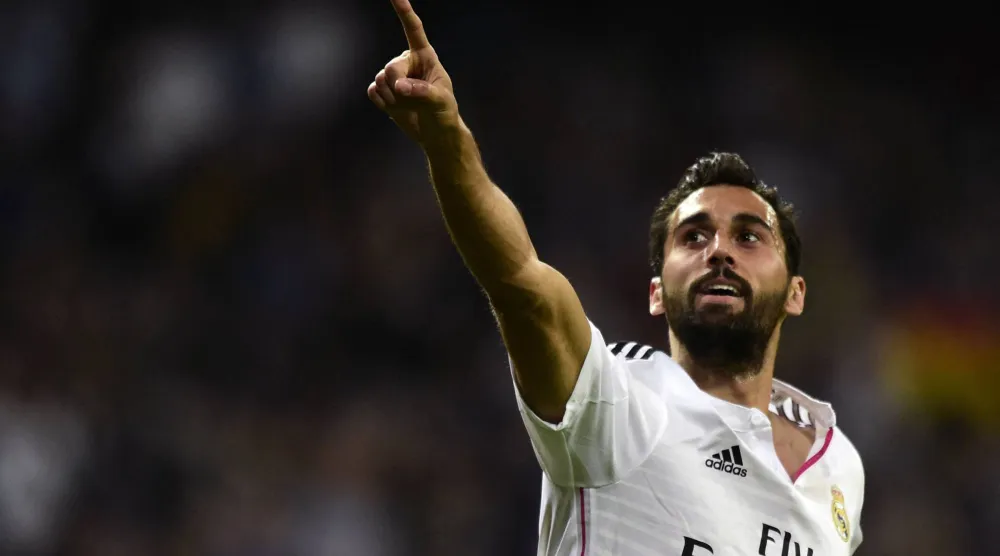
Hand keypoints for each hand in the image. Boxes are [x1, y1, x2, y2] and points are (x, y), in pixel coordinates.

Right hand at [368, 0, 459, 145]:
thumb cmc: (444, 112)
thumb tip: (400, 87)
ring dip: (393, 100)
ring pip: (381, 81)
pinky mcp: (382, 90)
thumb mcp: (440, 102)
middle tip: (410, 99)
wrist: (434, 133)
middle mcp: (407, 61)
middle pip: (391, 68)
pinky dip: (383, 104)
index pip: (413, 29)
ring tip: (408, 105)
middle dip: (397, 87)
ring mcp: (393, 76)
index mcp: (425, 56)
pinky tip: (395, 108)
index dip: (404, 11)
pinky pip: (373, 92)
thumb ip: (422, 92)